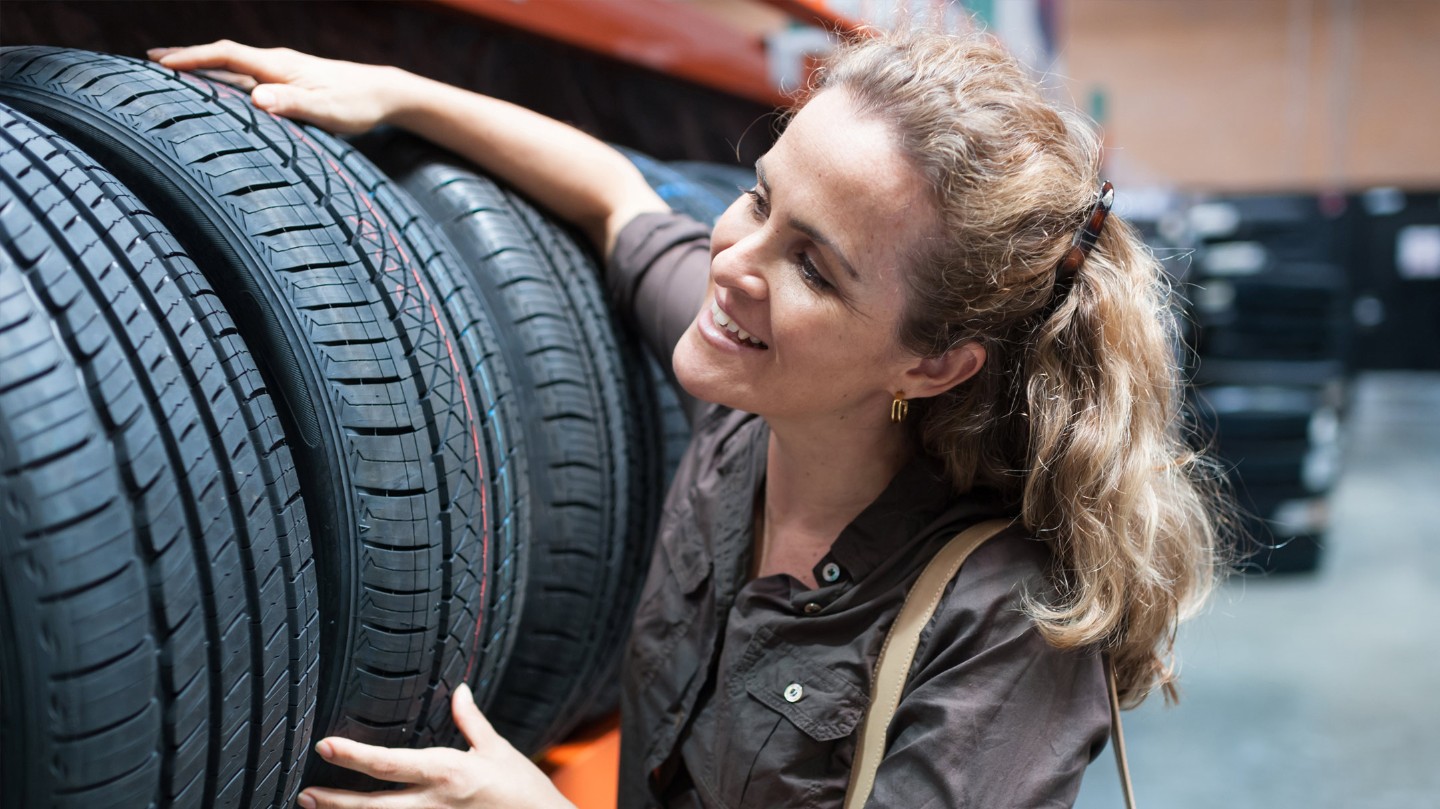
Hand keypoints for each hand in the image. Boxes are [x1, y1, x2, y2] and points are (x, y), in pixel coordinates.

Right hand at [147, 41, 410, 133]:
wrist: (384, 92)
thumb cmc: (358, 105)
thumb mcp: (328, 110)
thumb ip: (293, 104)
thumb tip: (257, 101)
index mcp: (279, 66)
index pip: (227, 55)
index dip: (193, 58)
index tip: (162, 62)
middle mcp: (276, 63)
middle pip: (223, 55)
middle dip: (187, 57)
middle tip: (150, 60)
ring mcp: (282, 70)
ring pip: (233, 65)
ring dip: (202, 65)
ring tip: (171, 70)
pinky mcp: (289, 81)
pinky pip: (246, 75)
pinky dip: (223, 76)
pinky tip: (216, 87)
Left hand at [296, 684, 575, 808]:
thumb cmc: (525, 790)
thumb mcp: (498, 751)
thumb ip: (472, 722)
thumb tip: (459, 691)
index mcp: (449, 773)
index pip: (390, 765)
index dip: (354, 756)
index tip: (326, 746)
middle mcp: (435, 804)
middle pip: (373, 806)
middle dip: (335, 800)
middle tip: (305, 792)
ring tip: (316, 806)